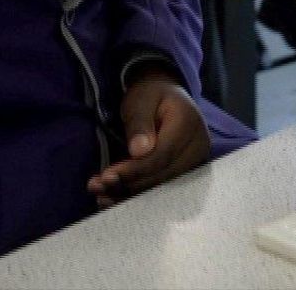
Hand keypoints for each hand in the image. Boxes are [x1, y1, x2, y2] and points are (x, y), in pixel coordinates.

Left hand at [86, 71, 210, 206]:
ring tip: (102, 196)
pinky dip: (139, 195)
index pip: (162, 155)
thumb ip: (139, 124)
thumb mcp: (140, 101)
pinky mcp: (187, 172)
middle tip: (97, 188)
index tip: (107, 177)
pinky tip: (116, 198)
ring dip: (131, 195)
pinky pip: (163, 188)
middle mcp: (198, 146)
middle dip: (129, 185)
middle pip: (164, 176)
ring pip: (163, 187)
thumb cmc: (150, 96)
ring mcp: (196, 161)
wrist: (165, 96)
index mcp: (188, 123)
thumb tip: (139, 152)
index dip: (134, 170)